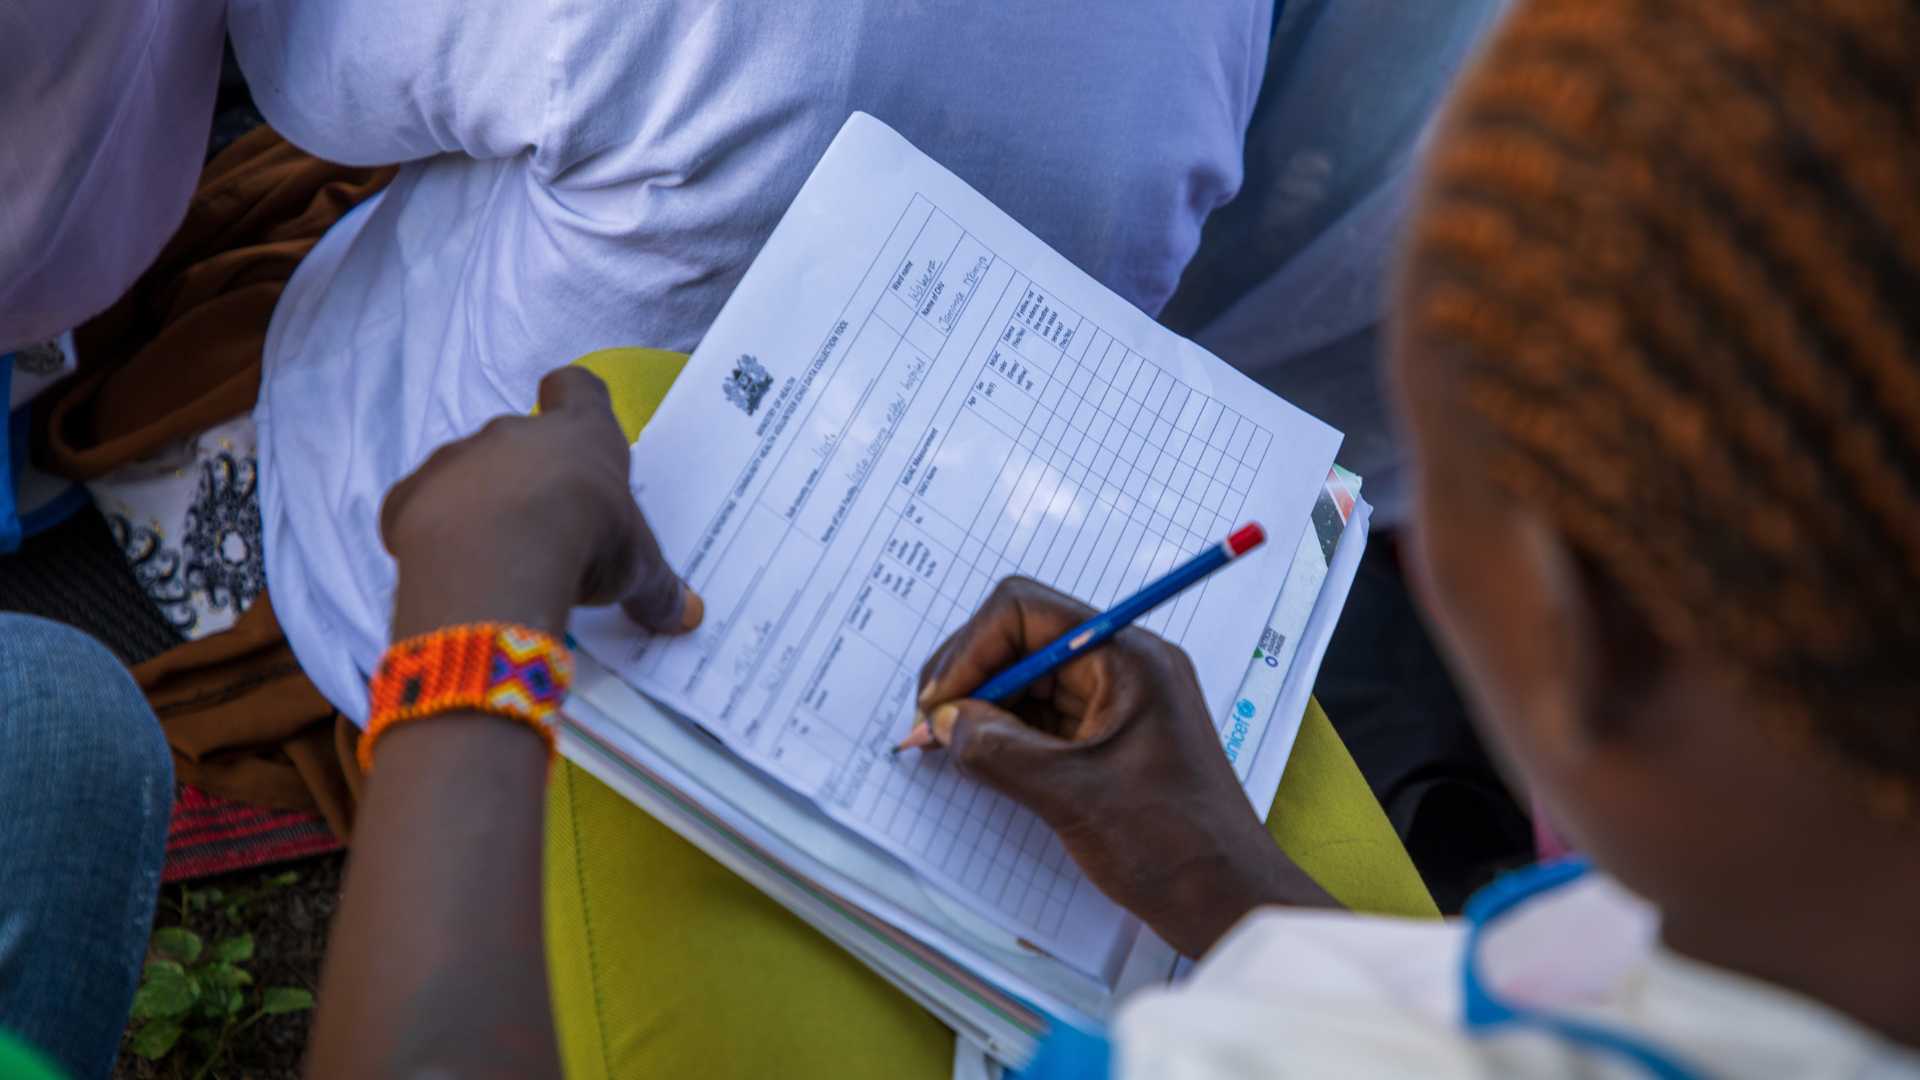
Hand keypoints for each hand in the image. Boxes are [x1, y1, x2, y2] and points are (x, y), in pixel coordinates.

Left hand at [380, 366, 702, 639]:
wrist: (498, 556)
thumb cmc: (588, 540)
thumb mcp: (636, 567)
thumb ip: (657, 587)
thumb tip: (689, 616)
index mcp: (579, 435)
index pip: (578, 388)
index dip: (576, 401)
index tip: (576, 424)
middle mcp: (513, 434)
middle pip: (519, 440)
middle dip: (528, 478)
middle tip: (544, 531)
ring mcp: (455, 459)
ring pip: (468, 473)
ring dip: (479, 506)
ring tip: (496, 560)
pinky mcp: (410, 495)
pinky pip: (422, 507)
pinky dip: (434, 533)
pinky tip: (452, 570)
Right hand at [915, 578, 1330, 954]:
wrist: (1227, 901)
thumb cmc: (1170, 845)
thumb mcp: (1070, 795)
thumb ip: (997, 750)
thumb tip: (943, 722)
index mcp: (1128, 656)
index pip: (1027, 611)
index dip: (971, 648)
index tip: (938, 702)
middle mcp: (1123, 664)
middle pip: (1024, 637)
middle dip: (971, 674)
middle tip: (931, 725)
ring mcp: (1117, 699)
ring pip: (1029, 677)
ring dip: (983, 704)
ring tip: (945, 744)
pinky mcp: (1108, 735)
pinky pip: (1044, 714)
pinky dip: (1005, 730)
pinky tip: (976, 756)